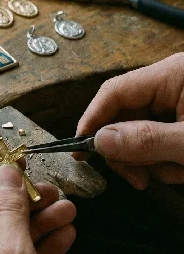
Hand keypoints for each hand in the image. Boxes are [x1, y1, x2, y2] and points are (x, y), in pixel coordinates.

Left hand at [0, 163, 75, 253]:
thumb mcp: (13, 253)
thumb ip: (8, 208)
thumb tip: (5, 174)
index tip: (12, 161)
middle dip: (21, 202)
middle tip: (49, 188)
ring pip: (5, 240)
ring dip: (36, 223)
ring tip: (67, 209)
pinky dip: (38, 249)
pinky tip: (64, 235)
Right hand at [76, 53, 183, 189]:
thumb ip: (146, 141)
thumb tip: (99, 141)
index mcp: (173, 75)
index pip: (115, 92)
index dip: (93, 121)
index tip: (79, 149)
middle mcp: (171, 85)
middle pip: (125, 117)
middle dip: (130, 152)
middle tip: (139, 179)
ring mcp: (178, 105)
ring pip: (140, 136)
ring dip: (153, 162)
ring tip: (180, 171)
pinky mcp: (183, 123)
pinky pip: (158, 143)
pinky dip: (166, 162)